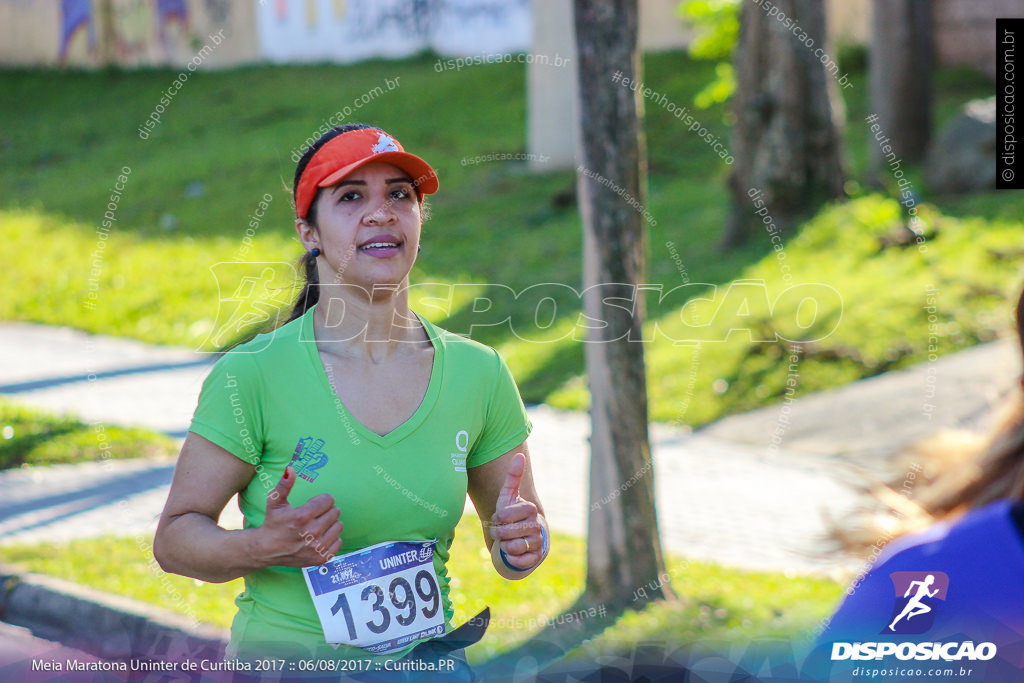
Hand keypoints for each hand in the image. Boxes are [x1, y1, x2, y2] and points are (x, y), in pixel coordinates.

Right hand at [253, 466, 343, 567]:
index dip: (321, 500)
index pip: (328, 500)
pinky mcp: (321, 558)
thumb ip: (284, 485)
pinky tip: (319, 538)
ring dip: (330, 524)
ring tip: (317, 526)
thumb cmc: (273, 523)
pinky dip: (331, 539)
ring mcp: (317, 547)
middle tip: (314, 516)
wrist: (267, 550)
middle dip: (326, 511)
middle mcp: (311, 533)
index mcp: (302, 516)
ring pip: (339, 526)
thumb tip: (290, 468)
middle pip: (335, 512)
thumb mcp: (275, 502)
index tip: (312, 505)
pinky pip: (339, 542)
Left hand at [489, 453, 543, 569]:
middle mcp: (537, 526)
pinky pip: (520, 561)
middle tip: (501, 530)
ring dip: (505, 545)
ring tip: (507, 540)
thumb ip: (513, 476)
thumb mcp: (508, 496)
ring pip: (513, 547)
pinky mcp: (536, 558)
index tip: (501, 516)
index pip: (505, 515)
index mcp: (530, 509)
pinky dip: (512, 558)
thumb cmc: (511, 514)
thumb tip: (519, 455)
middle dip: (499, 532)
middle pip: (507, 532)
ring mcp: (538, 542)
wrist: (520, 536)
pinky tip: (513, 552)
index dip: (498, 517)